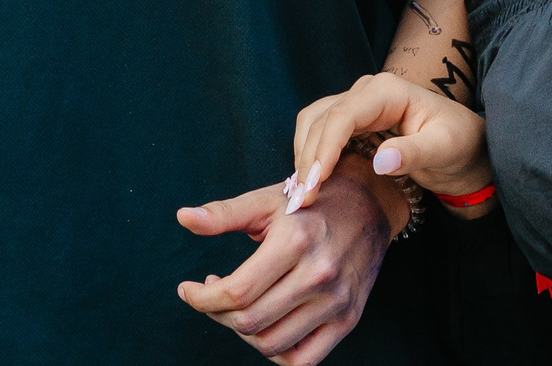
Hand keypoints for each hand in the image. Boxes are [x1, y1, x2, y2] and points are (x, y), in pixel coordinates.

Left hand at [177, 163, 398, 363]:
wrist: (368, 206)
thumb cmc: (310, 202)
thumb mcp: (265, 201)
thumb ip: (223, 213)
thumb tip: (183, 217)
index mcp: (294, 241)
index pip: (237, 291)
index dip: (202, 298)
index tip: (188, 290)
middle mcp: (317, 275)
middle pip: (250, 321)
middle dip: (217, 314)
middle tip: (211, 295)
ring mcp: (335, 302)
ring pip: (272, 344)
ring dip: (242, 333)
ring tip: (236, 308)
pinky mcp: (348, 319)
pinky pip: (304, 360)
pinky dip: (277, 353)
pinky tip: (265, 328)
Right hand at [287, 73, 489, 214]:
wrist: (466, 148)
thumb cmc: (460, 144)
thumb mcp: (445, 149)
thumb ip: (415, 152)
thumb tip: (379, 161)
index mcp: (387, 91)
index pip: (343, 115)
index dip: (324, 148)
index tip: (315, 182)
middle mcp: (367, 92)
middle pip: (322, 119)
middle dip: (308, 157)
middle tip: (303, 198)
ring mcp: (358, 105)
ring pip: (314, 123)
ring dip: (304, 154)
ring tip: (303, 192)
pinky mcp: (354, 122)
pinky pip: (321, 132)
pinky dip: (311, 154)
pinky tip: (311, 180)